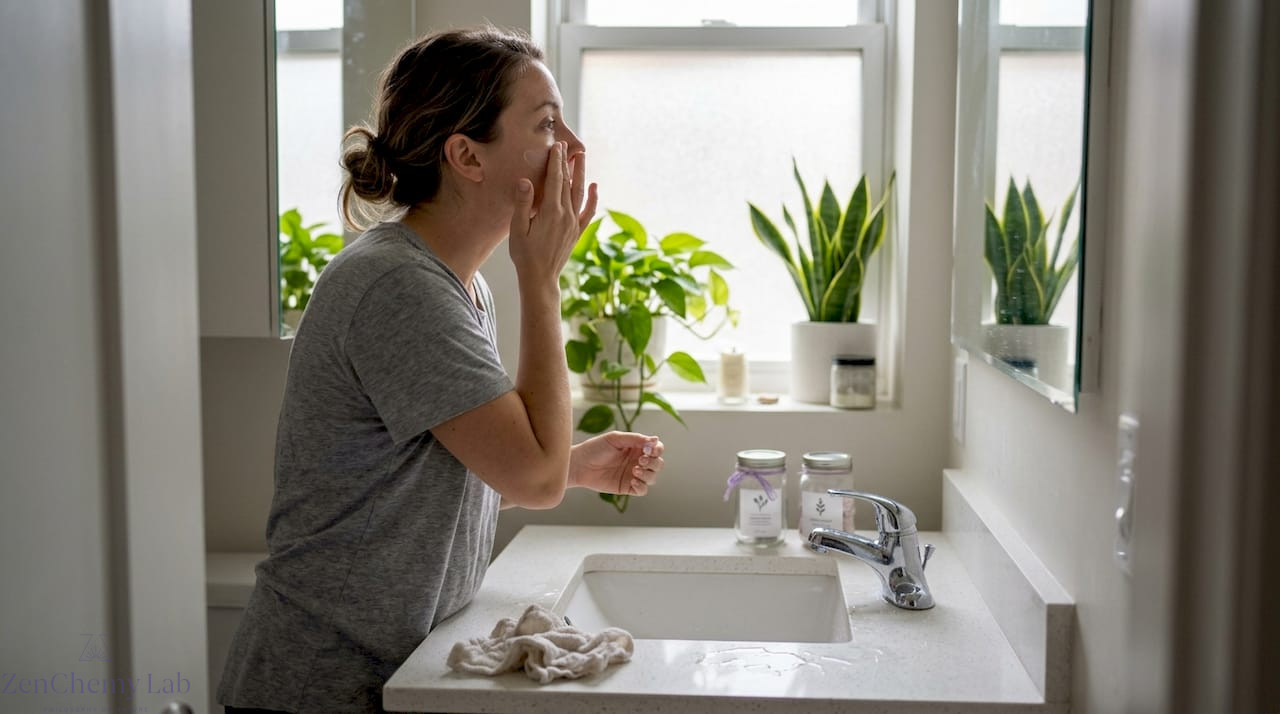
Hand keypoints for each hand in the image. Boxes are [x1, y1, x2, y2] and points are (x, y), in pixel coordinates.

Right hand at [508, 142, 598, 283]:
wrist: (540, 277)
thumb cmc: (524, 254)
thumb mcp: (517, 229)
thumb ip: (523, 204)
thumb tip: (526, 181)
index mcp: (550, 212)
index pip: (555, 180)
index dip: (556, 162)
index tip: (557, 146)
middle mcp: (565, 215)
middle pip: (567, 182)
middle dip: (567, 163)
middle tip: (567, 146)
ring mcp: (573, 223)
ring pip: (579, 193)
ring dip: (581, 174)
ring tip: (581, 157)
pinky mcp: (577, 231)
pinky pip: (588, 211)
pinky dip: (592, 198)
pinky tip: (594, 186)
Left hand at [569, 432, 664, 495]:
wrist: (579, 465)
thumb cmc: (595, 448)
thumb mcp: (615, 439)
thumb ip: (635, 439)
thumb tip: (655, 439)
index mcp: (636, 447)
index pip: (657, 449)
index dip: (657, 450)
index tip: (648, 449)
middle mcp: (637, 461)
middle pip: (658, 464)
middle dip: (653, 463)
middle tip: (641, 460)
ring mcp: (633, 475)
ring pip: (653, 477)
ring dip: (648, 474)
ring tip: (634, 470)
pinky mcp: (627, 487)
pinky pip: (643, 490)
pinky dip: (642, 486)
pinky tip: (633, 481)